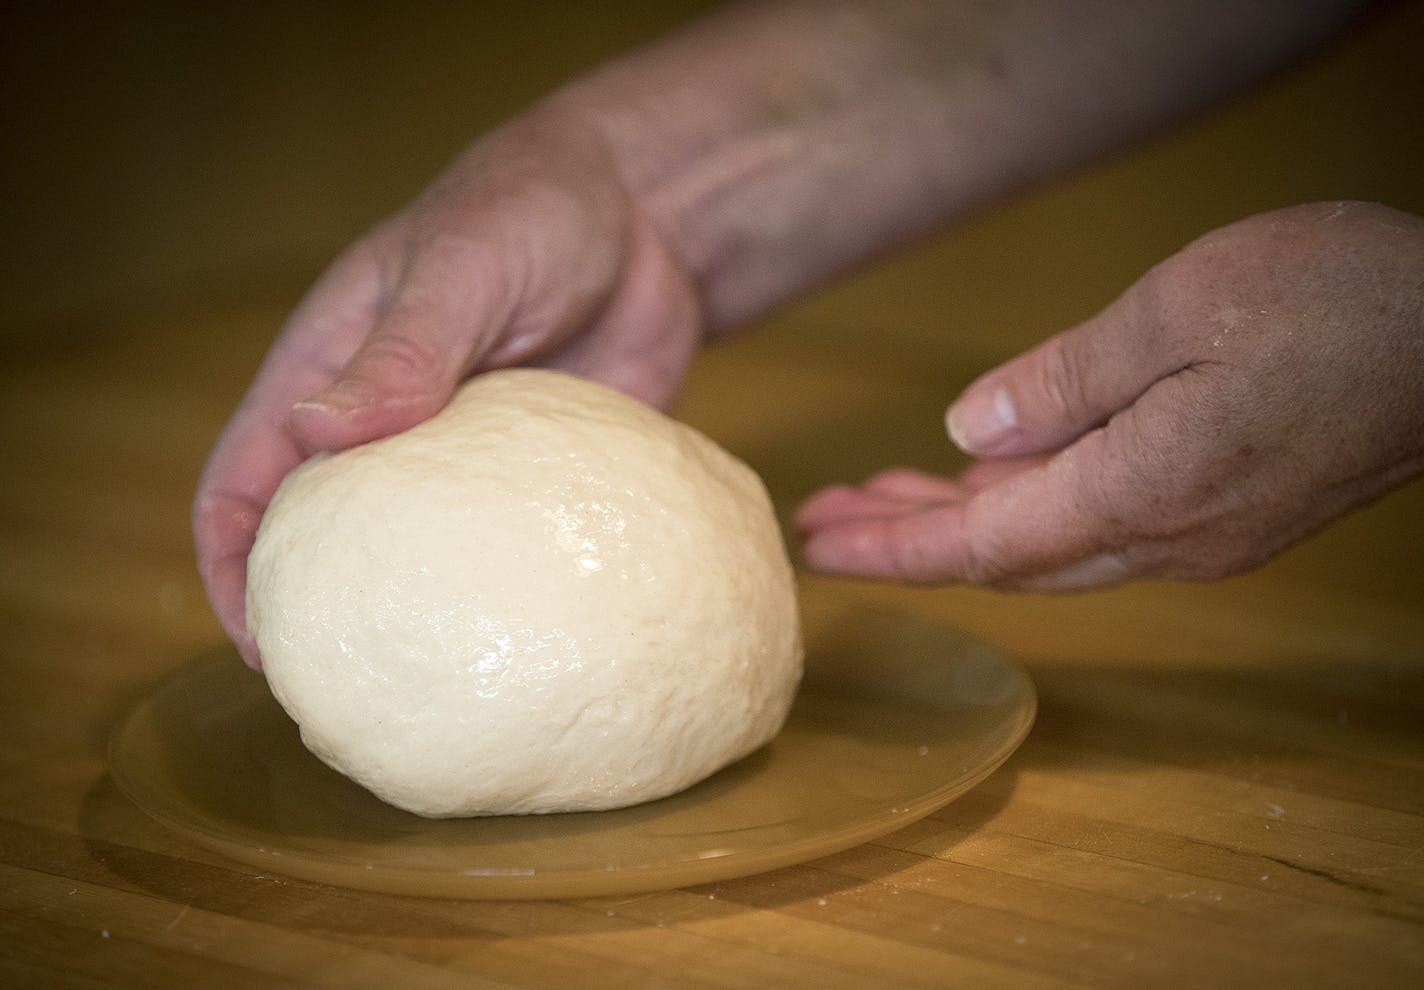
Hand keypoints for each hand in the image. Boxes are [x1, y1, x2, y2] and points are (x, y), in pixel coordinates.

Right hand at [193, 113, 701, 665]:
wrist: (650, 214)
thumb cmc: (532, 210)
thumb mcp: (461, 267)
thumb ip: (400, 350)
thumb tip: (315, 433)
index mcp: (330, 368)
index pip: (247, 481)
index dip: (234, 567)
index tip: (262, 647)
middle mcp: (387, 425)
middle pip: (325, 538)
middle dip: (320, 615)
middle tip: (346, 700)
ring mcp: (465, 455)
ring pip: (421, 555)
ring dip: (420, 618)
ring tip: (441, 692)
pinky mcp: (537, 472)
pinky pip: (512, 543)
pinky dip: (510, 592)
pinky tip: (535, 641)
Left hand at [797, 201, 1423, 588]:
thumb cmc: (1340, 305)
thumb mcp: (1179, 310)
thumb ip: (1062, 380)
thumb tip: (966, 432)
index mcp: (1134, 493)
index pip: (976, 544)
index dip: (888, 547)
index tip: (814, 545)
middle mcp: (1161, 538)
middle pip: (1002, 554)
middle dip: (907, 535)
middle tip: (827, 518)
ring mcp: (1201, 534)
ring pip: (1049, 542)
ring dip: (964, 520)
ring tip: (885, 492)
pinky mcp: (1229, 511)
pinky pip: (1101, 524)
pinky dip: (1030, 504)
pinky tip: (996, 475)